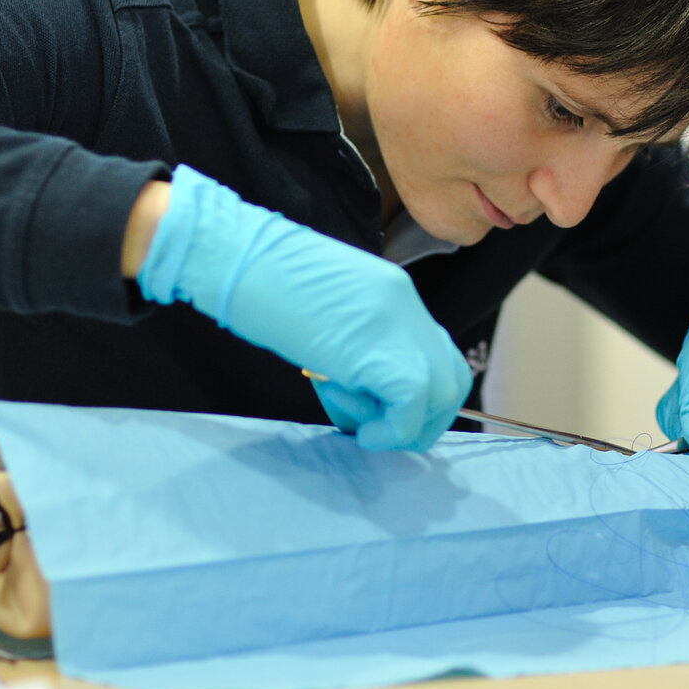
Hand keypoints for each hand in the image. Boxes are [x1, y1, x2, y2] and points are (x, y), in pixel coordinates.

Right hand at [135, 166, 470, 449]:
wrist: (236, 256)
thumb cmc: (259, 282)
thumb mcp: (324, 309)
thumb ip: (355, 339)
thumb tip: (363, 384)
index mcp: (393, 292)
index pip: (435, 352)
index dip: (416, 395)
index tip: (376, 410)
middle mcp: (407, 305)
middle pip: (451, 377)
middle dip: (419, 418)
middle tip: (374, 427)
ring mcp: (398, 325)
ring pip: (444, 393)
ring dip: (404, 425)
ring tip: (357, 422)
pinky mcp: (379, 351)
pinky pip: (413, 404)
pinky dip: (393, 431)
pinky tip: (360, 432)